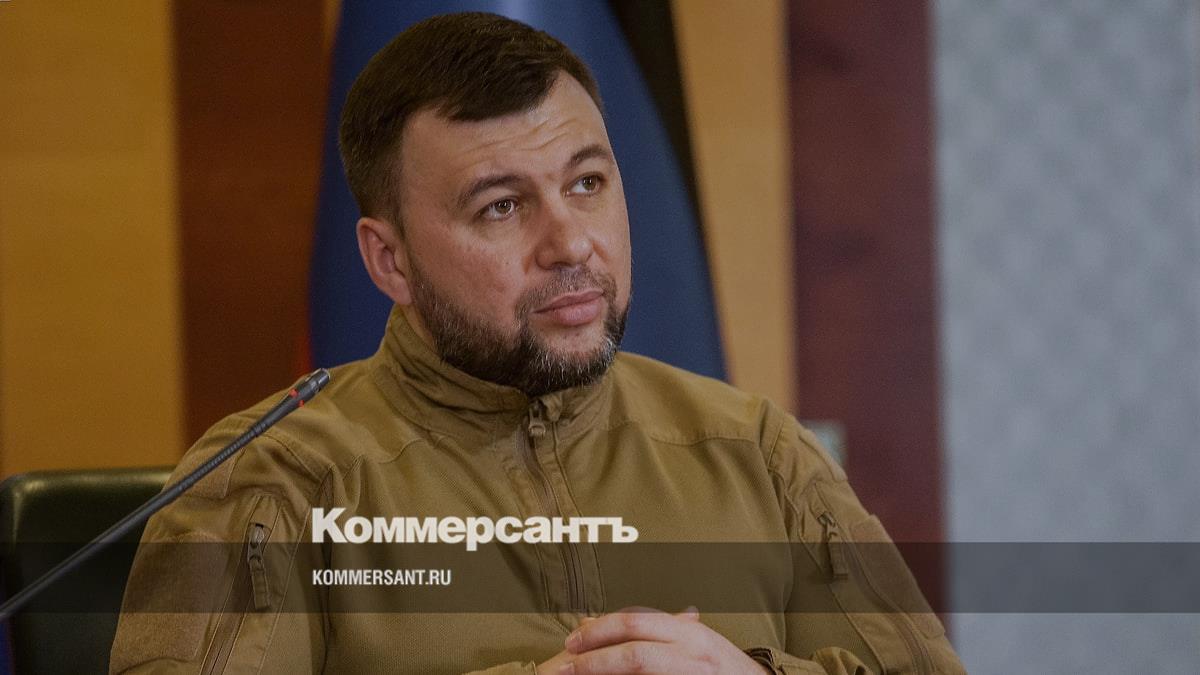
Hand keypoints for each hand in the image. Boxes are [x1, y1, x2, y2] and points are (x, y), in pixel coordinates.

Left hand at [552, 606, 766, 673]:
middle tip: (564, 667)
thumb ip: (652, 631)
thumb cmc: (721, 668)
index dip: (599, 632)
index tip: (572, 641)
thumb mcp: (691, 641)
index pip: (635, 623)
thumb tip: (594, 623)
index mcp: (688, 633)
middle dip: (594, 659)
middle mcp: (693, 654)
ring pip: (640, 669)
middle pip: (634, 652)